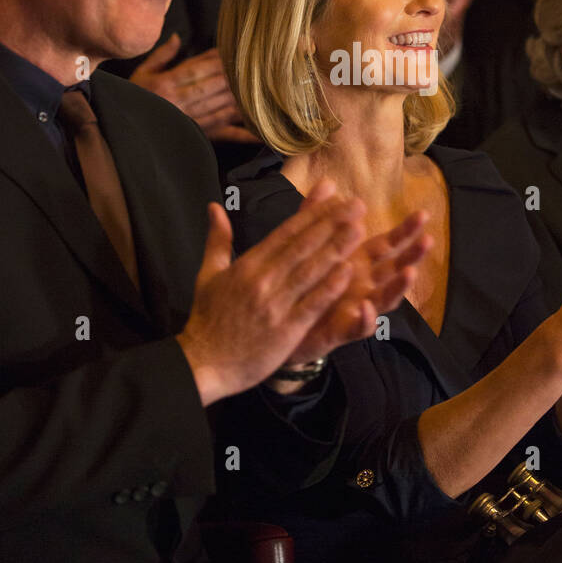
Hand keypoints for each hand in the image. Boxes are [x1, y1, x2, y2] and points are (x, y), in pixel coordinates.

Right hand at [130, 35, 252, 138]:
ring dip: (242, 96)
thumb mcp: (141, 74)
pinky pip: (224, 134)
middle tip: (255, 64)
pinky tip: (261, 132)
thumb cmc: (135, 100)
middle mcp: (179, 103)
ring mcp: (192, 121)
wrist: (126, 133)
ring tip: (262, 86)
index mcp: (166, 84)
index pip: (196, 68)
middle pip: (212, 86)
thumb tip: (177, 37)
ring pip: (221, 106)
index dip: (216, 59)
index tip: (233, 50)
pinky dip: (244, 134)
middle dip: (233, 75)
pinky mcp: (200, 136)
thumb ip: (162, 55)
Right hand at [178, 184, 370, 403]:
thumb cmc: (207, 320)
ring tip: (358, 230)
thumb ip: (217, 239)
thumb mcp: (207, 274)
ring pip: (310, 271)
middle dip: (332, 223)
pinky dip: (329, 287)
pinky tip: (348, 272)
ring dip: (336, 248)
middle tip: (358, 205)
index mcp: (247, 265)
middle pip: (302, 246)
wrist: (202, 364)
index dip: (313, 214)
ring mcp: (274, 305)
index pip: (285, 233)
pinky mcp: (284, 330)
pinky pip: (311, 304)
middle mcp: (262, 280)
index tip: (335, 198)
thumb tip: (214, 206)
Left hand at [292, 211, 432, 360]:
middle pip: (396, 269)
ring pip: (385, 298)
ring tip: (409, 272)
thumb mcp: (307, 244)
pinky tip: (366, 307)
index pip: (389, 244)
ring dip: (398, 287)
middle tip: (428, 239)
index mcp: (359, 262)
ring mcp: (357, 307)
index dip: (406, 231)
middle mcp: (364, 285)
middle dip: (413, 255)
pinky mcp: (343, 330)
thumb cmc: (303, 282)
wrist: (280, 323)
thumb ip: (318, 216)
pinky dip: (366, 318)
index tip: (423, 214)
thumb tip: (329, 183)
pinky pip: (359, 326)